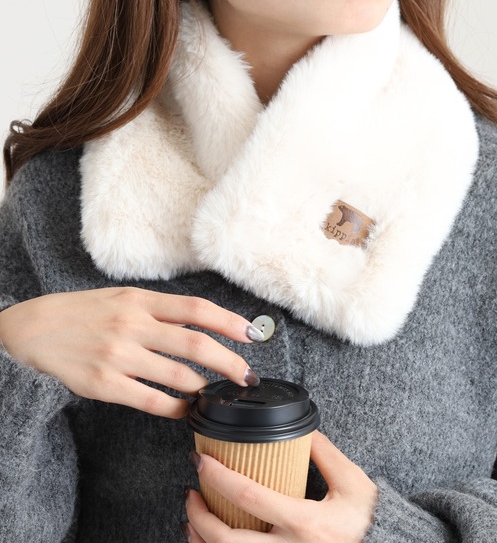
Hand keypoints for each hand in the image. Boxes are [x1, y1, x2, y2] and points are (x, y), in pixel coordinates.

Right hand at [0, 287, 261, 417]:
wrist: (31, 330)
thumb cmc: (82, 312)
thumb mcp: (121, 299)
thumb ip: (158, 311)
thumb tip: (200, 325)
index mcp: (140, 300)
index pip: (196, 308)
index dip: (229, 322)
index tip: (251, 334)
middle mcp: (132, 325)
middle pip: (196, 344)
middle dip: (230, 363)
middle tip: (248, 377)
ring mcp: (118, 355)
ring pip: (178, 375)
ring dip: (206, 389)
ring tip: (219, 396)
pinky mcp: (103, 384)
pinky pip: (152, 400)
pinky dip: (176, 408)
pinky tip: (186, 410)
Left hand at [184, 431, 377, 541]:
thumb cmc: (370, 520)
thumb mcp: (352, 482)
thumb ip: (324, 453)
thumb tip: (300, 430)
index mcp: (305, 523)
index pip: (248, 497)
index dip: (218, 477)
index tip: (201, 461)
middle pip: (227, 541)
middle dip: (199, 516)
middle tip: (190, 492)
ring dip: (202, 541)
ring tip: (192, 519)